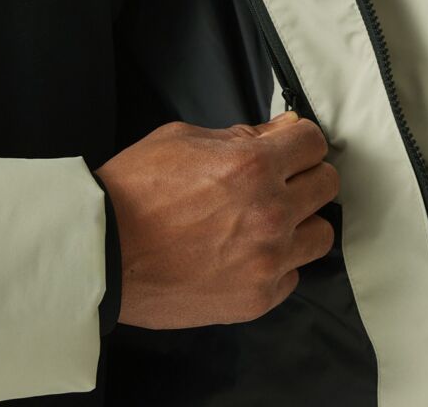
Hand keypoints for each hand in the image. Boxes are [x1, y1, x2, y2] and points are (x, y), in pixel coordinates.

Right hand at [94, 112, 337, 329]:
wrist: (101, 252)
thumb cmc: (135, 189)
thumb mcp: (184, 139)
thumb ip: (243, 133)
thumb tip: (283, 129)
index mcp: (253, 165)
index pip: (313, 141)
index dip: (299, 140)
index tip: (289, 148)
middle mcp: (270, 212)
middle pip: (326, 183)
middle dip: (304, 175)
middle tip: (277, 181)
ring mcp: (268, 259)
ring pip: (321, 234)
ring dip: (300, 221)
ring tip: (266, 222)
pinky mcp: (257, 297)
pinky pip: (293, 274)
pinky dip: (278, 262)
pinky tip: (247, 254)